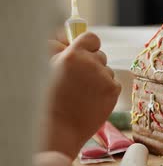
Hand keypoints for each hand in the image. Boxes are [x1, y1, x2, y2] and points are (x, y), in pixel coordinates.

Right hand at [44, 32, 119, 159]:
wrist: (58, 127)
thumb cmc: (47, 99)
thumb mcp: (47, 68)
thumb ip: (59, 51)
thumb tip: (67, 39)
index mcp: (72, 55)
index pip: (91, 38)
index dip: (88, 45)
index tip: (84, 52)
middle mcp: (91, 63)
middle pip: (100, 55)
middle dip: (92, 64)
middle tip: (79, 79)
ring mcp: (104, 77)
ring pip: (107, 71)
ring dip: (99, 78)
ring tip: (83, 93)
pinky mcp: (113, 91)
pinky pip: (113, 84)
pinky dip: (105, 91)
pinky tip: (92, 100)